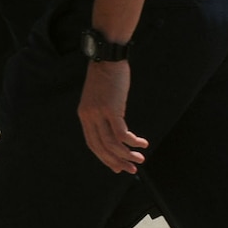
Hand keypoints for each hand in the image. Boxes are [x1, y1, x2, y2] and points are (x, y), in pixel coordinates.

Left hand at [77, 59, 147, 173]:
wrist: (107, 58)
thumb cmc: (107, 76)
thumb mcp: (99, 97)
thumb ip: (103, 113)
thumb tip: (116, 128)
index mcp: (84, 115)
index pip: (93, 144)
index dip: (105, 158)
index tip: (118, 167)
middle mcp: (89, 116)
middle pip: (101, 147)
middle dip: (116, 161)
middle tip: (131, 170)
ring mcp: (99, 113)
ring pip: (112, 144)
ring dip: (127, 155)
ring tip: (140, 159)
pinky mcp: (111, 109)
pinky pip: (122, 133)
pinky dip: (132, 142)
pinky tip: (142, 143)